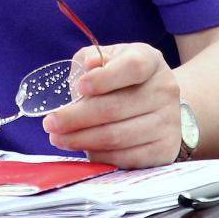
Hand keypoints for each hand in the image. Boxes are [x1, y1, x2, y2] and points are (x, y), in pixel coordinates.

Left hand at [40, 42, 184, 168]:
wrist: (157, 103)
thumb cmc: (121, 78)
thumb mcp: (107, 59)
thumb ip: (93, 60)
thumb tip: (89, 67)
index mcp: (150, 60)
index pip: (132, 67)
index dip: (104, 78)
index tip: (79, 87)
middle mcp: (165, 90)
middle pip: (117, 108)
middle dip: (76, 118)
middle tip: (50, 123)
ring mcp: (168, 122)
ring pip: (118, 136)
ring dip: (82, 140)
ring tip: (58, 138)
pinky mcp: (165, 149)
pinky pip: (127, 158)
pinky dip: (100, 155)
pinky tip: (83, 149)